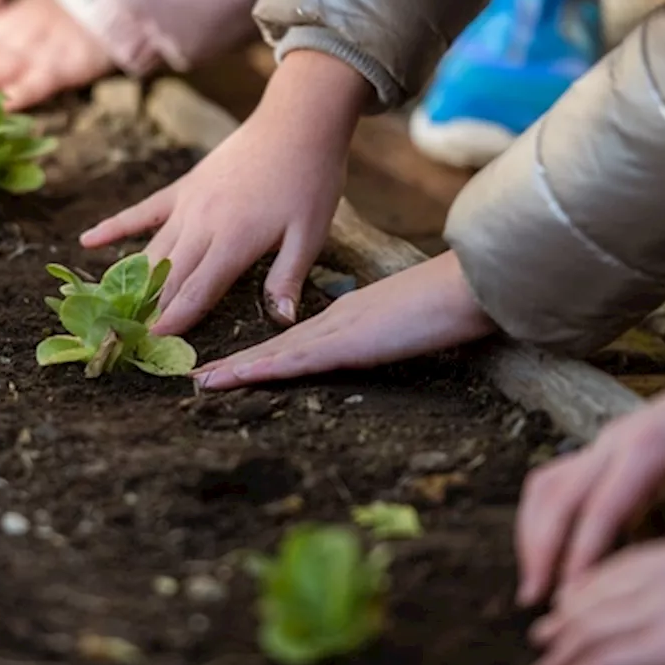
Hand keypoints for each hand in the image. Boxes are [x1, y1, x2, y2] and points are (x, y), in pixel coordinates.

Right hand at [80, 51, 368, 334]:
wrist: (295, 123)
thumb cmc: (309, 182)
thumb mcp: (309, 235)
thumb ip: (287, 278)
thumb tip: (282, 321)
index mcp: (233, 242)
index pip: (195, 292)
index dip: (174, 321)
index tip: (152, 343)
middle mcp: (201, 225)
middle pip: (168, 277)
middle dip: (149, 310)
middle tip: (128, 338)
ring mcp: (186, 205)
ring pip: (153, 251)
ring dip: (133, 282)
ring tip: (113, 310)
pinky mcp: (182, 188)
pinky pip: (142, 212)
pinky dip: (114, 227)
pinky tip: (86, 241)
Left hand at [193, 251, 495, 388]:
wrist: (471, 282)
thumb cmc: (452, 301)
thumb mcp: (412, 323)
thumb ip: (390, 333)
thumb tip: (379, 342)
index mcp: (347, 317)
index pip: (292, 340)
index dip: (258, 354)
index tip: (228, 365)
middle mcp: (333, 321)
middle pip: (273, 346)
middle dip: (233, 362)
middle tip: (192, 374)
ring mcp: (338, 330)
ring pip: (274, 353)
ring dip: (235, 369)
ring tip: (197, 382)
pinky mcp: (348, 342)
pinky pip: (297, 360)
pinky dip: (262, 369)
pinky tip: (234, 377)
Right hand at [516, 310, 664, 607]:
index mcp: (647, 448)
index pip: (600, 511)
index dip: (580, 556)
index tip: (572, 597)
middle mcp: (614, 440)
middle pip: (556, 496)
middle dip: (538, 548)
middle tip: (534, 598)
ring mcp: (605, 440)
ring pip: (547, 485)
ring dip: (533, 531)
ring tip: (536, 577)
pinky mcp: (607, 445)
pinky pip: (560, 478)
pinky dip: (547, 514)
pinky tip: (555, 545)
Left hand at [530, 533, 664, 664]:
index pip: (615, 572)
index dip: (584, 592)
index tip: (566, 605)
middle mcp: (661, 577)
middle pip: (596, 600)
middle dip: (565, 623)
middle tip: (543, 638)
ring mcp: (663, 610)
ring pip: (592, 629)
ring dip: (563, 652)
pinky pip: (610, 658)